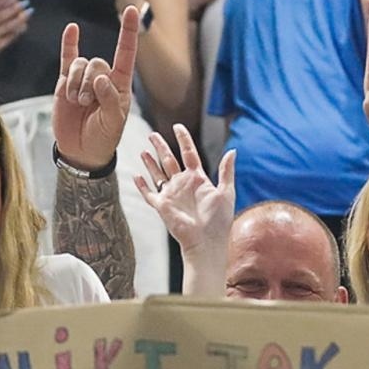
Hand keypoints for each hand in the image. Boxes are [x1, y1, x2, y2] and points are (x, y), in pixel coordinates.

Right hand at [53, 6, 139, 170]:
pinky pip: (68, 59)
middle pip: (97, 63)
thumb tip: (100, 79)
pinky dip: (68, 44)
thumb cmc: (103, 138)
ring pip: (80, 64)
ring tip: (75, 101)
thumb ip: (109, 101)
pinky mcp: (65, 83)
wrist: (80, 151)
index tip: (133, 10)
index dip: (128, 32)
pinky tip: (71, 29)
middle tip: (85, 103)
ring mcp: (84, 80)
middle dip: (89, 82)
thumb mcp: (113, 123)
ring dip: (76, 82)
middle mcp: (103, 78)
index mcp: (120, 85)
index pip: (126, 54)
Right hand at [133, 125, 235, 258]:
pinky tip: (136, 176)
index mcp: (198, 179)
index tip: (178, 127)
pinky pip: (149, 193)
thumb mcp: (226, 192)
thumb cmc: (219, 220)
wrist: (206, 242)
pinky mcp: (162, 206)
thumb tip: (233, 150)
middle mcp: (183, 184)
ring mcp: (171, 194)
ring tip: (143, 150)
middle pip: (169, 160)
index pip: (189, 153)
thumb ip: (227, 171)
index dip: (183, 139)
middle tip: (152, 134)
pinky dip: (141, 185)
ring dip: (150, 162)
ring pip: (157, 173)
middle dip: (161, 146)